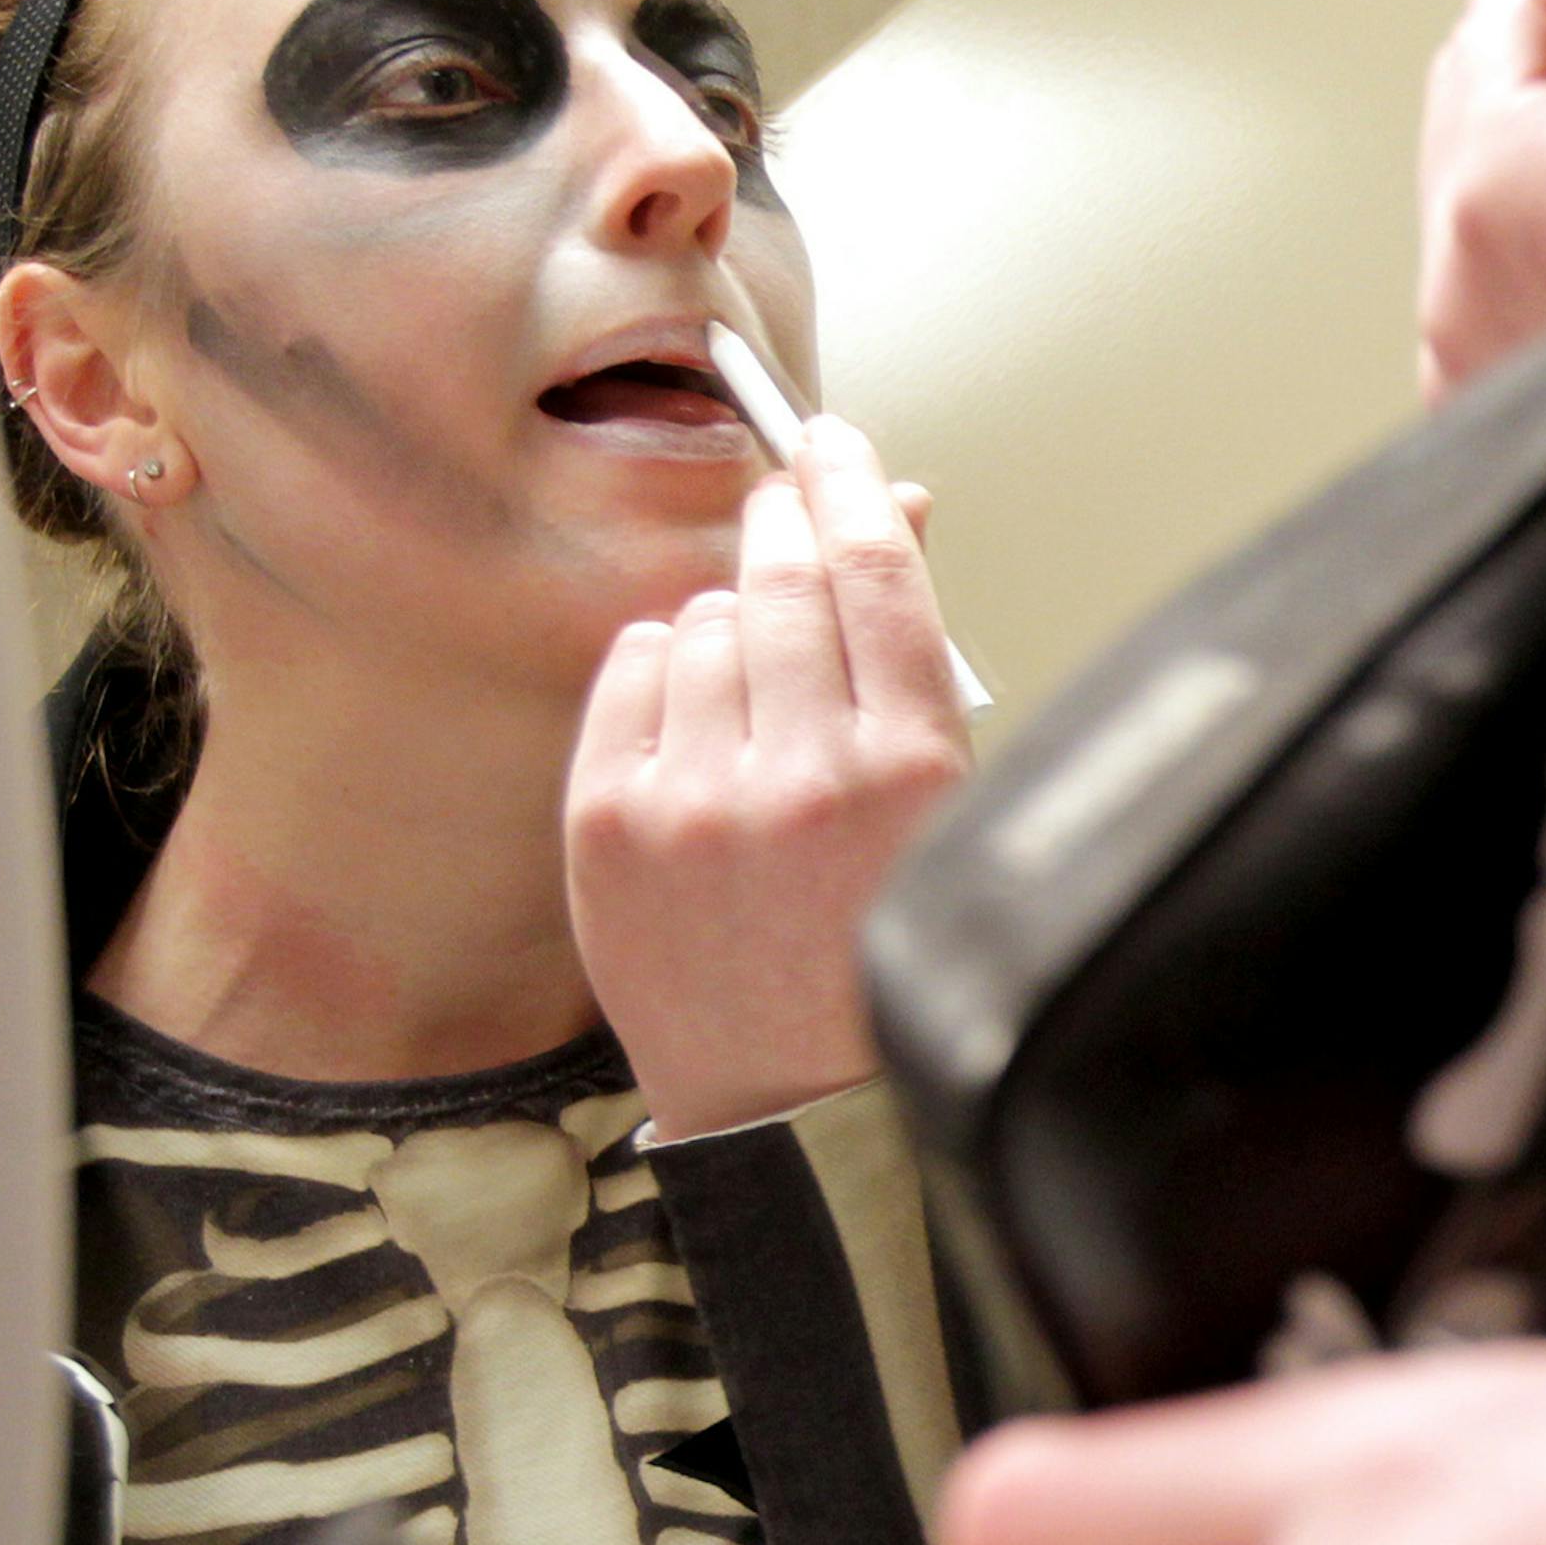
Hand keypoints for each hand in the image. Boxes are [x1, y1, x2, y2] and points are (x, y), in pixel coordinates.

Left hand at [565, 415, 970, 1141]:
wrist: (787, 1100)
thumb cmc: (874, 948)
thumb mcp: (936, 807)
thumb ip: (908, 659)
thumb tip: (890, 506)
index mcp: (911, 773)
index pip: (877, 571)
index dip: (851, 484)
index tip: (831, 444)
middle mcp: (802, 778)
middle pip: (785, 577)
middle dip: (783, 528)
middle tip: (782, 515)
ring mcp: (695, 801)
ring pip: (705, 620)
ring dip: (729, 628)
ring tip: (752, 703)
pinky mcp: (609, 822)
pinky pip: (629, 669)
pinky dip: (658, 673)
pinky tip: (691, 729)